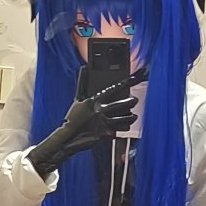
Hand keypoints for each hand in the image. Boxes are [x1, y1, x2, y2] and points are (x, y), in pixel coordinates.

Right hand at [28, 70, 144, 178]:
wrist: (69, 137)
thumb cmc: (72, 118)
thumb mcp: (77, 99)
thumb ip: (82, 83)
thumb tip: (84, 68)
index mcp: (94, 101)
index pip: (112, 89)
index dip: (124, 84)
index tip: (133, 80)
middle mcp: (100, 111)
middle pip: (120, 104)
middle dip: (130, 101)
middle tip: (135, 100)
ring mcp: (103, 123)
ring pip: (122, 119)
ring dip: (130, 117)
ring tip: (134, 116)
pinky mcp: (105, 134)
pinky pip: (118, 131)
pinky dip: (123, 129)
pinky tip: (126, 127)